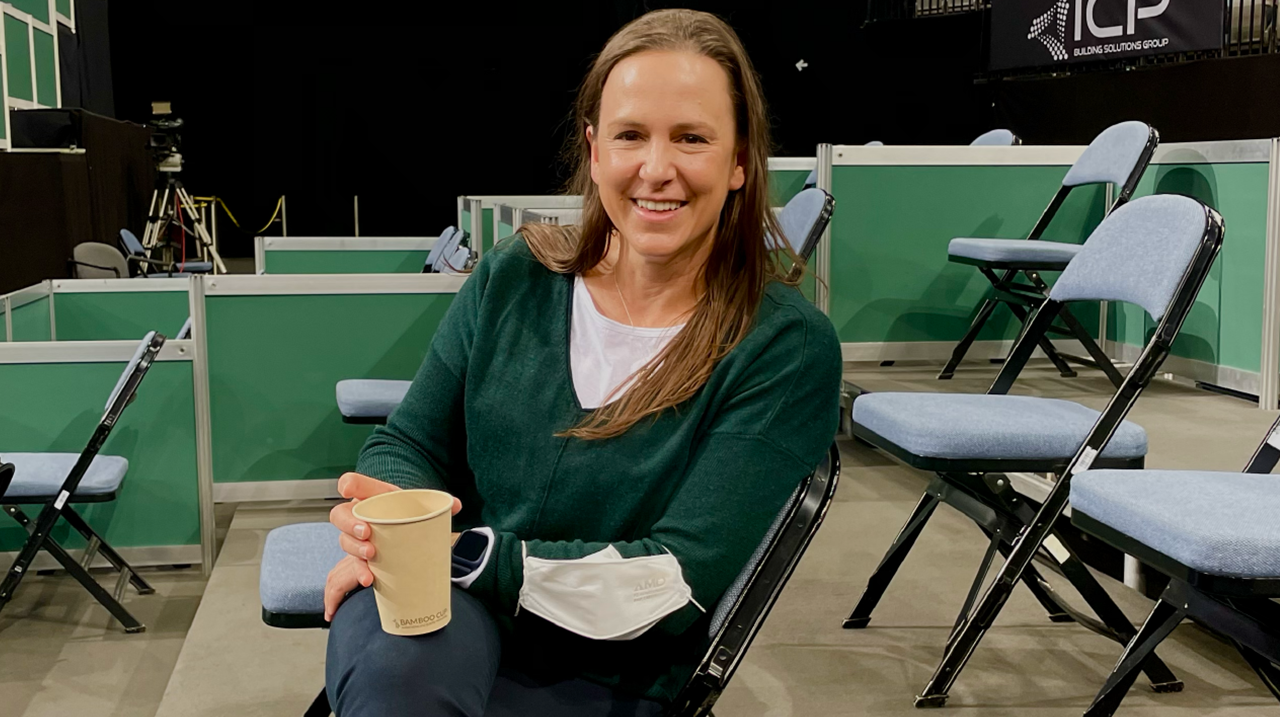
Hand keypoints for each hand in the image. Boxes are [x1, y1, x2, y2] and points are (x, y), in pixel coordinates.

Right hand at [323, 472, 462, 620]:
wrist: (411, 541)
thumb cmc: (412, 520)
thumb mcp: (424, 511)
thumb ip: (439, 507)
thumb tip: (454, 506)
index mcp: (374, 498)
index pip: (354, 484)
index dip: (348, 484)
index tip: (347, 490)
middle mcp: (360, 517)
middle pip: (340, 515)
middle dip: (350, 524)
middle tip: (367, 533)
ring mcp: (357, 539)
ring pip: (344, 542)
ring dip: (354, 551)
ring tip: (370, 559)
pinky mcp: (360, 561)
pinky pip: (348, 570)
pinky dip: (353, 578)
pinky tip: (361, 585)